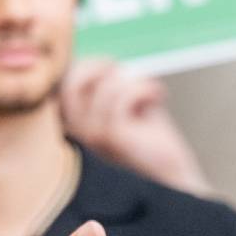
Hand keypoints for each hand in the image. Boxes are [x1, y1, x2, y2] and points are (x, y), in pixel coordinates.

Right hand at [60, 59, 210, 194]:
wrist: (174, 177)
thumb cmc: (150, 140)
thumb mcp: (122, 106)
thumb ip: (103, 85)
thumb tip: (92, 59)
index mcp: (72, 126)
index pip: (61, 83)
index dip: (86, 65)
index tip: (112, 66)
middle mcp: (75, 134)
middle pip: (71, 81)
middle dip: (101, 66)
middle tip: (126, 73)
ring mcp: (91, 138)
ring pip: (103, 86)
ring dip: (132, 79)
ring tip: (148, 89)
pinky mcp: (114, 140)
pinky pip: (122, 97)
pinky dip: (144, 87)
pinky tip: (159, 95)